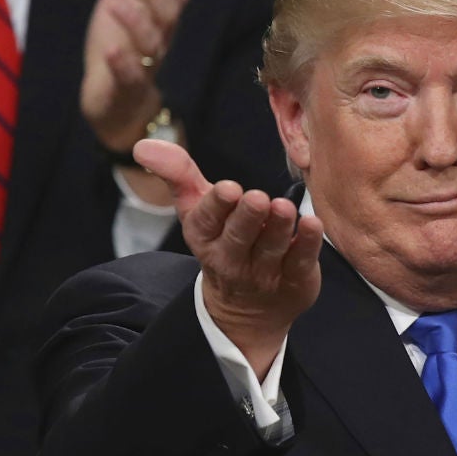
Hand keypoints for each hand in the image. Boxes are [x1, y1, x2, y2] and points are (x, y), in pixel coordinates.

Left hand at [82, 0, 192, 152]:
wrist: (111, 102)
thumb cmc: (120, 47)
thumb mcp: (115, 4)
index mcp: (161, 18)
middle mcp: (161, 40)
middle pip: (169, 14)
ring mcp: (147, 66)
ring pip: (153, 44)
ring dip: (137, 21)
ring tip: (115, 4)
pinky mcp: (127, 89)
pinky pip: (132, 77)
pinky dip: (123, 63)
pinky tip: (111, 49)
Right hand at [135, 139, 322, 379]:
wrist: (245, 309)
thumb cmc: (221, 241)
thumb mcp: (196, 209)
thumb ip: (177, 174)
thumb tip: (142, 145)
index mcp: (204, 237)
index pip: (207, 220)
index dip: (217, 205)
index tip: (228, 189)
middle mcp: (231, 258)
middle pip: (238, 237)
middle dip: (247, 217)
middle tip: (256, 197)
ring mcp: (263, 273)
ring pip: (271, 249)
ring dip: (279, 228)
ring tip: (285, 208)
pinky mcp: (293, 281)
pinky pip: (300, 262)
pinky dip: (308, 244)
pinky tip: (313, 223)